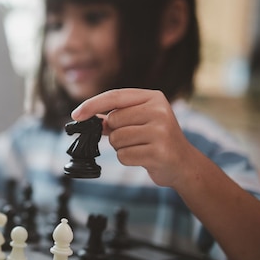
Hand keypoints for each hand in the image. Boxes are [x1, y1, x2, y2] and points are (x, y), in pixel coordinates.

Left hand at [71, 88, 195, 187]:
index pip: (114, 96)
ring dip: (122, 147)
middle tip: (134, 138)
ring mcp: (161, 131)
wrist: (184, 164)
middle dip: (115, 133)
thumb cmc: (156, 139)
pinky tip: (144, 158)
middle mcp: (159, 111)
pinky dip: (128, 159)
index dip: (92, 105)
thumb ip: (115, 116)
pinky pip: (124, 155)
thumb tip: (85, 115)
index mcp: (153, 98)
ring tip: (141, 147)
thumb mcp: (139, 120)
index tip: (75, 115)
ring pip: (116, 139)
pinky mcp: (159, 152)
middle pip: (113, 120)